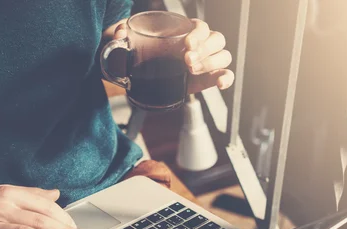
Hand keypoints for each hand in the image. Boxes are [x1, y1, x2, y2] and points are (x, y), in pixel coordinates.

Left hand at [113, 19, 232, 93]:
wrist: (133, 73)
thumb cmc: (132, 52)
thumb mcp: (123, 43)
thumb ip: (120, 36)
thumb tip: (121, 32)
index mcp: (183, 30)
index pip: (200, 27)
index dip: (198, 34)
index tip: (186, 44)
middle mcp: (198, 44)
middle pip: (216, 40)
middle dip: (205, 50)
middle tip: (186, 61)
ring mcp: (204, 62)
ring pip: (223, 56)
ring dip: (212, 63)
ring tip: (191, 72)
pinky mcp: (204, 80)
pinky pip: (223, 75)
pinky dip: (226, 78)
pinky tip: (221, 83)